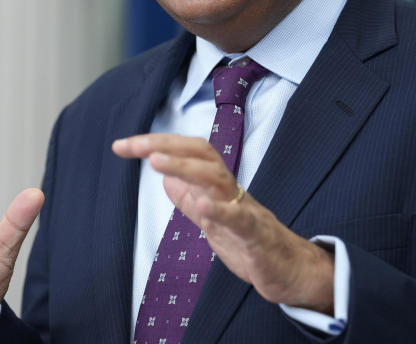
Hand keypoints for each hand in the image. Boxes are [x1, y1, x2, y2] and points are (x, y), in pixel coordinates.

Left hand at [112, 135, 333, 313]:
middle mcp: (230, 191)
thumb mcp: (212, 221)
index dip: (157, 144)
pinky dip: (221, 210)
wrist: (292, 272)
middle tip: (134, 145)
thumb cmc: (252, 244)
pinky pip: (240, 220)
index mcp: (217, 187)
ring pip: (216, 179)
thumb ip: (189, 200)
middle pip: (201, 155)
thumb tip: (165, 180)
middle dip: (166, 146)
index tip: (123, 145)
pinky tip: (201, 205)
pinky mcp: (257, 237)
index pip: (188, 153)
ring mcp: (245, 211)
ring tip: (156, 161)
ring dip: (186, 167)